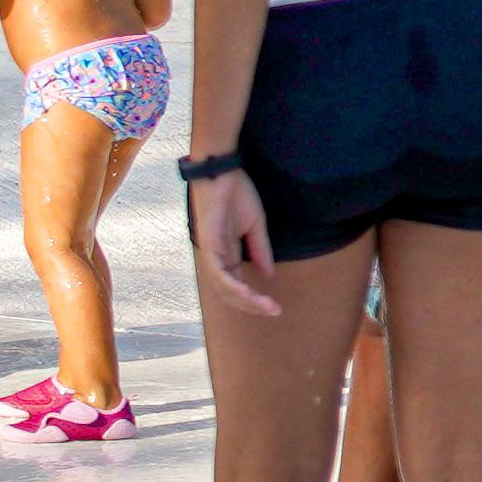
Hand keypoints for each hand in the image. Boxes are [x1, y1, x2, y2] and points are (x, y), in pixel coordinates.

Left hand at [189, 162, 281, 318]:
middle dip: (251, 304)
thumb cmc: (235, 193)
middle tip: (273, 311)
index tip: (275, 307)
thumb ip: (260, 250)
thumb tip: (268, 274)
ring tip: (264, 306)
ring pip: (222, 287)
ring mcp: (209, 252)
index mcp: (225, 254)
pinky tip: (246, 293)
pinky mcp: (207, 244)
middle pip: (228, 292)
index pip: (237, 284)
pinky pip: (217, 271)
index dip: (254, 298)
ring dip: (244, 299)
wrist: (222, 171)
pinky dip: (231, 285)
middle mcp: (215, 258)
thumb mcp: (255, 225)